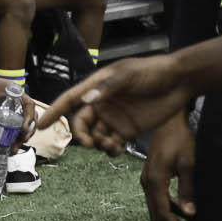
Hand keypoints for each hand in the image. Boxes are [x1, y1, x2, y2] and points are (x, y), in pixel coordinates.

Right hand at [31, 54, 194, 151]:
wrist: (179, 82)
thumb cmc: (153, 72)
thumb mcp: (130, 76)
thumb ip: (109, 88)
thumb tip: (86, 100)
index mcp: (98, 86)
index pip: (71, 99)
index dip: (55, 111)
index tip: (42, 124)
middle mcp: (102, 103)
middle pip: (81, 123)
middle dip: (82, 135)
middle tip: (91, 143)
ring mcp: (115, 117)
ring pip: (96, 136)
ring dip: (98, 144)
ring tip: (111, 145)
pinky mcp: (128, 129)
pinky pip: (112, 143)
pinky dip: (111, 149)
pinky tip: (118, 148)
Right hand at [141, 117, 197, 220]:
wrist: (169, 121)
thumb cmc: (181, 139)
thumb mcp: (189, 163)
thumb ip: (188, 189)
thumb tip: (190, 214)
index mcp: (155, 181)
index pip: (163, 212)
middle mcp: (147, 182)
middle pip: (155, 214)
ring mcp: (146, 179)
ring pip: (155, 207)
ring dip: (169, 219)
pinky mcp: (150, 176)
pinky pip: (157, 198)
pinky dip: (168, 208)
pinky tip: (182, 210)